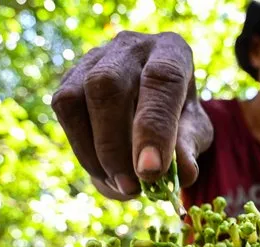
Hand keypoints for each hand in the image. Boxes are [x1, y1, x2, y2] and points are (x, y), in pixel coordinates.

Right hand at [52, 31, 212, 199]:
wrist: (157, 105)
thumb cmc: (180, 117)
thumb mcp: (195, 132)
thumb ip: (190, 148)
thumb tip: (182, 174)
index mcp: (171, 51)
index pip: (162, 79)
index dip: (154, 128)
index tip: (150, 171)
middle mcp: (130, 46)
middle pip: (107, 85)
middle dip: (115, 145)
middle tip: (131, 187)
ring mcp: (94, 57)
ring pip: (76, 98)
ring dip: (94, 151)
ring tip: (120, 186)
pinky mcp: (71, 77)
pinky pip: (64, 110)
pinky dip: (82, 149)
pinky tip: (104, 173)